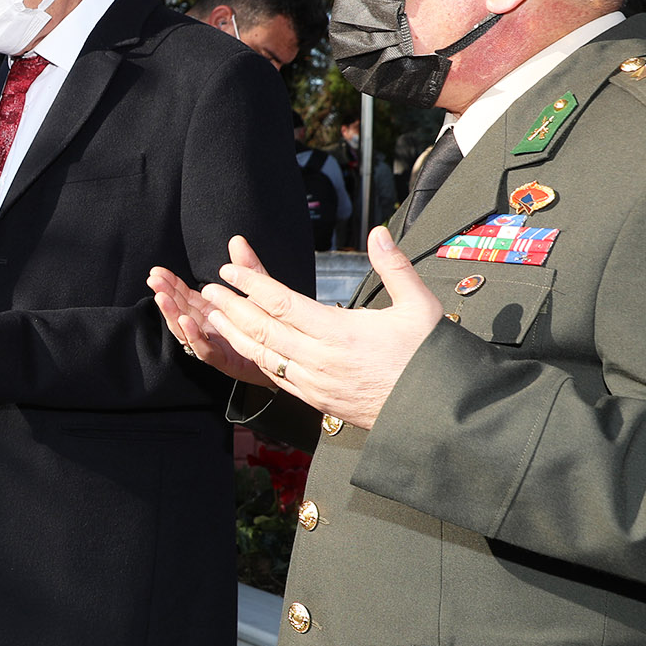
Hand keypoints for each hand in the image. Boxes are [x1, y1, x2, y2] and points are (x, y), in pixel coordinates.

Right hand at [147, 236, 277, 387]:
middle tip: (155, 282)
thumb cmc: (271, 323)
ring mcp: (213, 344)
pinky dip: (193, 336)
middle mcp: (208, 328)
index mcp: (211, 311)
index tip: (158, 272)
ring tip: (163, 299)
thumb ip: (246, 267)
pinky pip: (204, 350)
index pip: (184, 296)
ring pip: (185, 330)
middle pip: (179, 311)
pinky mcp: (224, 360)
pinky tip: (185, 321)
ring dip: (172, 314)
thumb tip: (237, 240)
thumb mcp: (258, 289)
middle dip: (165, 296)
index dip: (170, 284)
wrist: (290, 355)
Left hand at [197, 227, 443, 428]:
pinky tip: (246, 348)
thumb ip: (394, 267)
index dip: (252, 285)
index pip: (282, 304)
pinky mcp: (316, 400)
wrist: (436, 413)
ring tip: (214, 316)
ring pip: (264, 355)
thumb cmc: (430, 358)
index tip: (229, 271)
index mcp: (341, 332)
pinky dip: (256, 359)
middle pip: (263, 329)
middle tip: (209, 289)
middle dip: (232, 307)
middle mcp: (321, 359)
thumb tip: (377, 233)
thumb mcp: (419, 306)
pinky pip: (276, 377)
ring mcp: (315, 383)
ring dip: (236, 334)